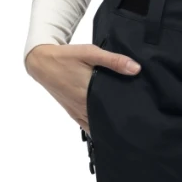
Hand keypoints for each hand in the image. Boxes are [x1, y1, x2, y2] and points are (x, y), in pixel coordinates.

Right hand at [24, 42, 141, 132]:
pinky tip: (107, 129)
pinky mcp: (72, 112)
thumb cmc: (66, 57)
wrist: (42, 62)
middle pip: (106, 120)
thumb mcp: (91, 53)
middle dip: (120, 122)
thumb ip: (114, 61)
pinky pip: (86, 126)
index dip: (126, 115)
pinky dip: (96, 128)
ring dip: (108, 126)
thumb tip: (136, 69)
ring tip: (125, 126)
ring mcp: (77, 111)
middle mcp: (82, 106)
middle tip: (137, 122)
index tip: (140, 116)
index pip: (112, 110)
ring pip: (96, 126)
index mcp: (89, 93)